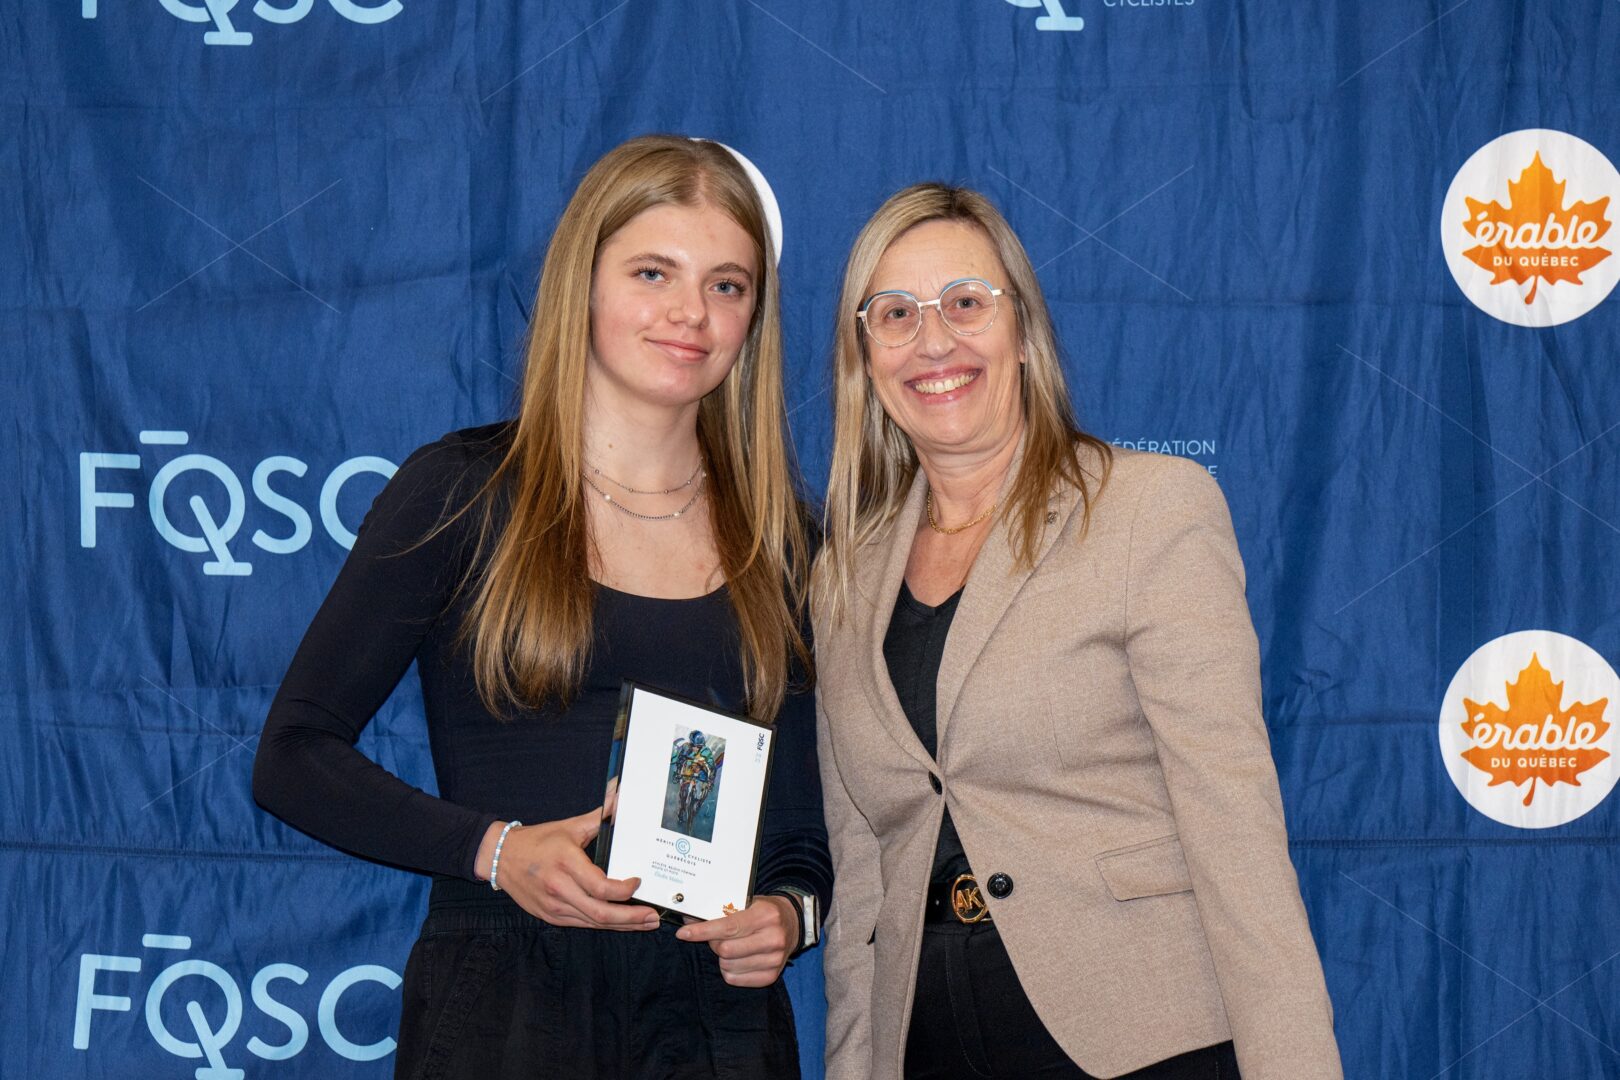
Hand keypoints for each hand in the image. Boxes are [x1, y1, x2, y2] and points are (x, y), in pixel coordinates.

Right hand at [476, 811, 659, 931]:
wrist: (501, 858)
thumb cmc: (538, 841)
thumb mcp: (569, 825)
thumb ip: (599, 815)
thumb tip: (621, 797)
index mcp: (566, 864)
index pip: (600, 887)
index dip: (623, 890)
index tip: (638, 882)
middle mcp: (560, 888)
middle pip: (600, 912)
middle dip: (631, 918)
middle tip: (653, 917)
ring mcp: (554, 906)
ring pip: (593, 923)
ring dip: (622, 926)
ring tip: (645, 923)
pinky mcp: (551, 917)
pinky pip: (583, 925)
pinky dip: (604, 925)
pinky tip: (620, 924)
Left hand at [675, 895, 796, 986]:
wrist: (793, 923)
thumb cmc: (765, 911)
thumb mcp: (748, 902)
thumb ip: (721, 911)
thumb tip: (689, 919)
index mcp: (765, 916)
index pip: (728, 927)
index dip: (702, 931)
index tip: (683, 933)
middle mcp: (773, 938)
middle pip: (725, 950)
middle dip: (713, 943)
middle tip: (716, 936)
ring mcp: (774, 959)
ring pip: (728, 966)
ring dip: (721, 958)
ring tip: (730, 946)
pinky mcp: (772, 976)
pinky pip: (735, 979)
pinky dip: (728, 970)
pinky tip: (736, 959)